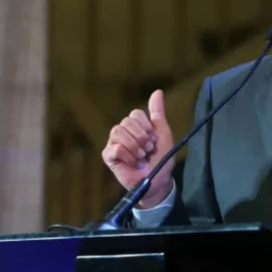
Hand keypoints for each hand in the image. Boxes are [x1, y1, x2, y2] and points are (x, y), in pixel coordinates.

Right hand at [102, 89, 175, 207]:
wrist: (158, 180)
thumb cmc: (161, 158)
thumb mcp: (163, 133)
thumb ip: (158, 113)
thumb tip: (158, 91)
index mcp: (135, 125)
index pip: (135, 114)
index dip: (146, 127)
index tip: (153, 139)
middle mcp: (123, 131)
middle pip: (126, 121)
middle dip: (141, 137)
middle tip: (148, 150)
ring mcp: (114, 143)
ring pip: (118, 131)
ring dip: (134, 146)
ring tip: (141, 156)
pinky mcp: (108, 156)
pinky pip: (114, 148)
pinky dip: (128, 156)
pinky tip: (134, 163)